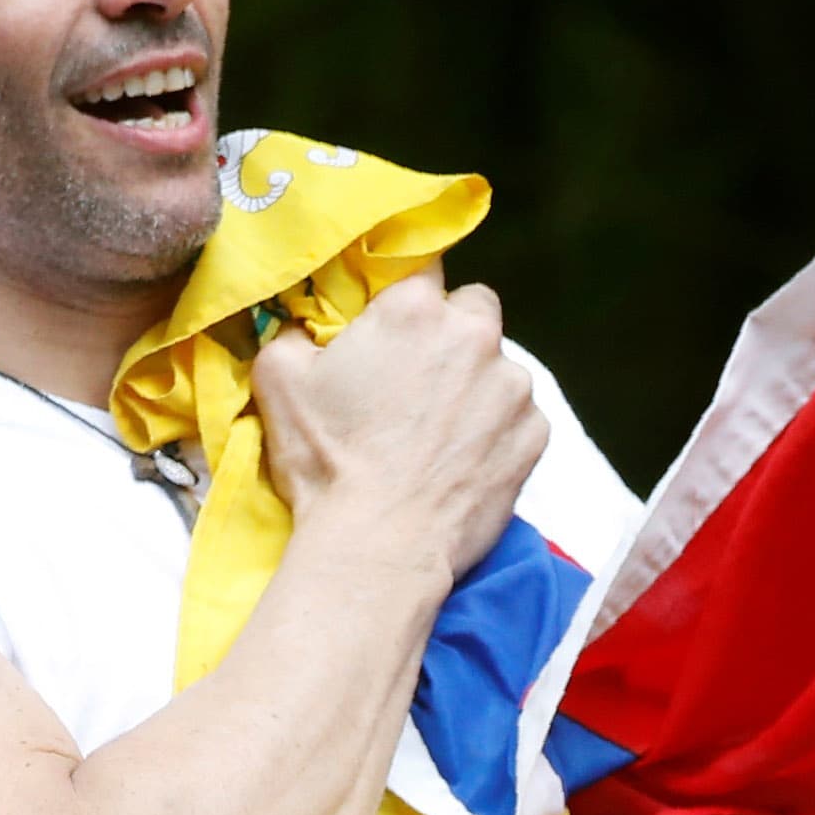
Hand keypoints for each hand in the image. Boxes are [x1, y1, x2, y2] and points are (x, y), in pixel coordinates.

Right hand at [253, 264, 548, 579]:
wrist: (380, 545)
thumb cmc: (327, 462)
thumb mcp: (279, 381)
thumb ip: (293, 333)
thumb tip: (304, 327)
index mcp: (413, 310)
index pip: (424, 268)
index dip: (407, 297)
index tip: (395, 326)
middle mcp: (474, 335)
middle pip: (473, 309)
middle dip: (453, 332)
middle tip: (419, 378)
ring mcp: (513, 386)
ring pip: (501, 366)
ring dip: (478, 385)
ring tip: (440, 432)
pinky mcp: (535, 434)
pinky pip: (521, 417)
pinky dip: (498, 431)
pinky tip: (464, 460)